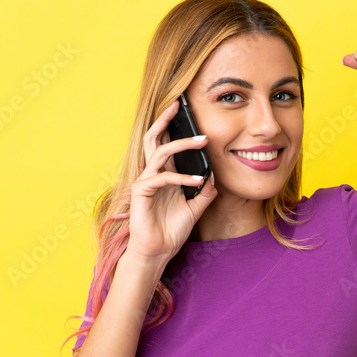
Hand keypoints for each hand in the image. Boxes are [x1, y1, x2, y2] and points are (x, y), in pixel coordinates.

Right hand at [125, 99, 217, 262]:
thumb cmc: (171, 231)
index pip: (166, 143)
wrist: (157, 252)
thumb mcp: (195, 209)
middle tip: (179, 105)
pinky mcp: (142, 192)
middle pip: (154, 138)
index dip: (173, 126)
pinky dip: (181, 178)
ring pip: (160, 152)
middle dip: (166, 119)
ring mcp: (146, 181)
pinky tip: (197, 180)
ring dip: (182, 144)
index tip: (185, 111)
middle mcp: (153, 174)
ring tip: (202, 141)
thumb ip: (204, 192)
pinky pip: (162, 177)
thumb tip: (214, 176)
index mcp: (164, 175)